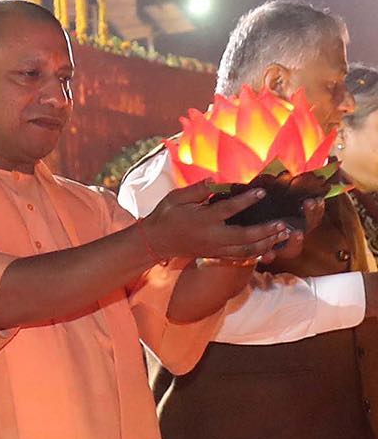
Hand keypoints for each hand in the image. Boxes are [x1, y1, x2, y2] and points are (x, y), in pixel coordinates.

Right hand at [145, 183, 290, 261]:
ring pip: (245, 250)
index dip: (246, 200)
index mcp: (203, 219)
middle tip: (283, 224)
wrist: (156, 241)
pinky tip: (268, 248)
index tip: (262, 191)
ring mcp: (215, 248)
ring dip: (266, 243)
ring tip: (282, 236)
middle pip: (244, 236)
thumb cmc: (166, 216)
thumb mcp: (176, 198)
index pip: (228, 209)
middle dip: (266, 231)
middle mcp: (211, 236)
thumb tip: (215, 180)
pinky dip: (256, 253)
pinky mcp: (215, 254)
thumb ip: (197, 190)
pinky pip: (240, 257)